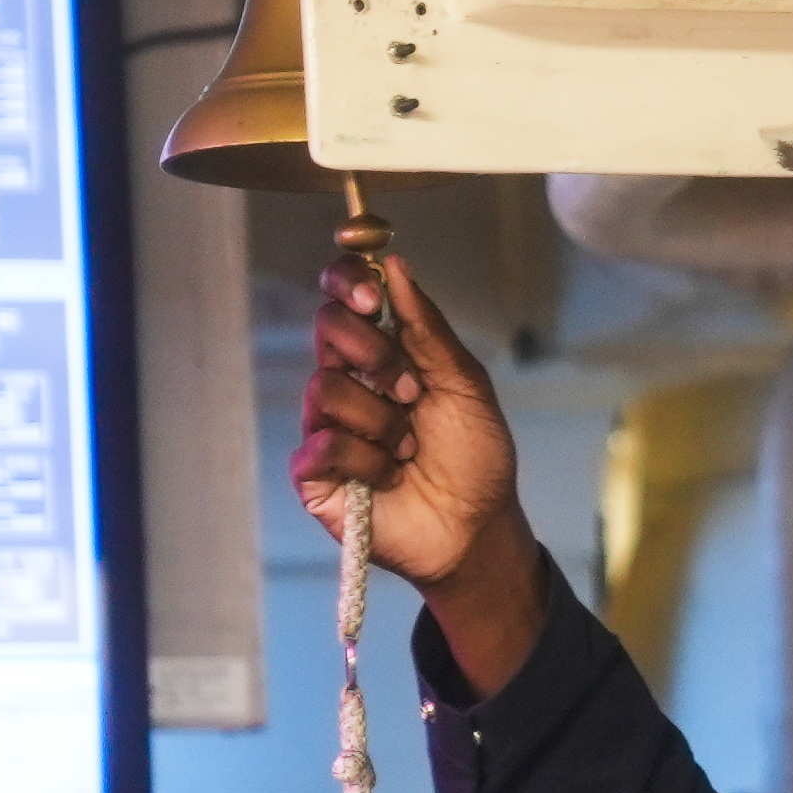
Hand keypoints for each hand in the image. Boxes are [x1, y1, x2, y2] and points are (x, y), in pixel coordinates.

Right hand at [293, 250, 546, 694]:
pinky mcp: (315, 473)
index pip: (343, 298)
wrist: (477, 526)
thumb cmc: (475, 458)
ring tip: (410, 448)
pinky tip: (389, 476)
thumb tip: (394, 265)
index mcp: (381, 354)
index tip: (371, 296)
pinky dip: (366, 459)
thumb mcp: (465, 385)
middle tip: (411, 390)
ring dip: (381, 420)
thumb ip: (428, 328)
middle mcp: (348, 382)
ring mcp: (327, 425)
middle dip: (374, 353)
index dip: (347, 283)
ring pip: (326, 389)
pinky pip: (323, 443)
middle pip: (327, 328)